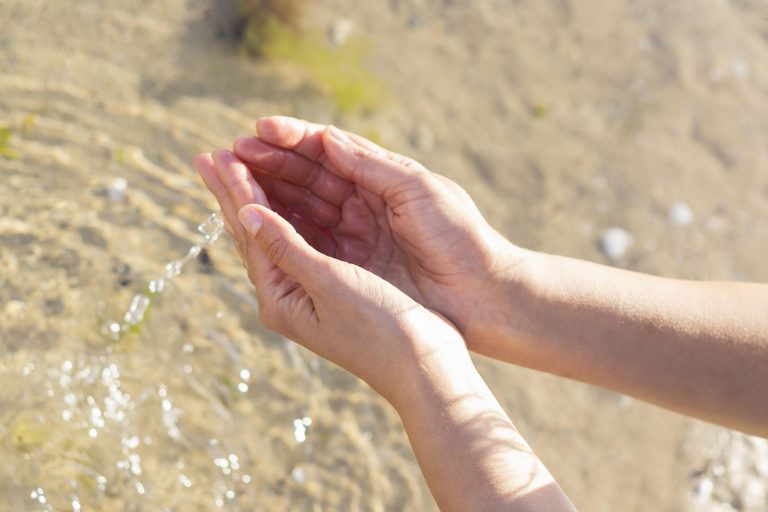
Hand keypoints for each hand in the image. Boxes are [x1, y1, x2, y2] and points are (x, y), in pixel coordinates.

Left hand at [192, 150, 468, 404]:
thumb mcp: (331, 283)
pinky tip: (279, 201)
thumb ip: (287, 246)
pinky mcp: (331, 288)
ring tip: (234, 169)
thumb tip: (245, 212)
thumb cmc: (381, 329)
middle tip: (207, 157)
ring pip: (273, 236)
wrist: (423, 368)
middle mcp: (286, 296)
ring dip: (255, 200)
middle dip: (233, 193)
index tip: (218, 154)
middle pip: (252, 234)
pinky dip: (287, 215)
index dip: (237, 190)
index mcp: (280, 298)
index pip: (250, 233)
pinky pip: (299, 242)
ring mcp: (307, 293)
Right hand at [231, 116, 522, 338]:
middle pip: (308, 178)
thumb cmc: (460, 239)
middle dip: (268, 164)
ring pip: (302, 209)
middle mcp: (364, 204)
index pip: (329, 152)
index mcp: (383, 178)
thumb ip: (372, 167)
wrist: (482, 296)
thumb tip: (328, 138)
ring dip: (266, 193)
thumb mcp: (421, 192)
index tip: (257, 131)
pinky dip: (281, 229)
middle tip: (228, 152)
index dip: (292, 140)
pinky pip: (308, 243)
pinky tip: (253, 217)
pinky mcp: (350, 268)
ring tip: (229, 178)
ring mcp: (355, 237)